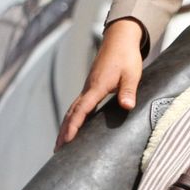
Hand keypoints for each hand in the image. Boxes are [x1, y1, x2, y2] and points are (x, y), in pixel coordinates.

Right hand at [56, 19, 144, 147]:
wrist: (120, 40)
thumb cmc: (126, 56)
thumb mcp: (132, 73)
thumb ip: (128, 90)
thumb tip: (127, 106)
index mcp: (97, 86)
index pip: (82, 109)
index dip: (74, 125)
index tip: (67, 140)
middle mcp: (89, 88)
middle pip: (71, 113)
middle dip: (64, 131)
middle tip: (57, 150)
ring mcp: (88, 88)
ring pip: (72, 110)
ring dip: (66, 126)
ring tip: (60, 144)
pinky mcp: (92, 87)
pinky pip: (78, 106)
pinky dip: (72, 118)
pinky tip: (73, 127)